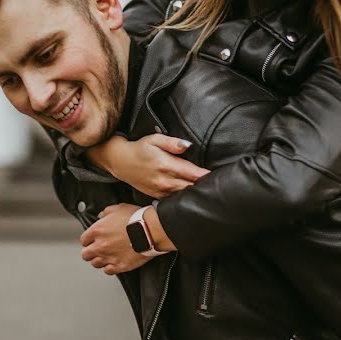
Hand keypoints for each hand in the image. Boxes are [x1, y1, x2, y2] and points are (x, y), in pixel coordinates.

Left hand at [80, 204, 152, 275]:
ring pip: (95, 264)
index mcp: (97, 231)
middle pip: (86, 255)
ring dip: (99, 260)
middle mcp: (100, 246)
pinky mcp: (120, 266)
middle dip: (90, 252)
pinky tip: (114, 262)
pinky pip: (108, 271)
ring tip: (106, 256)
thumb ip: (106, 213)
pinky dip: (110, 267)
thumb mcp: (118, 208)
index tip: (92, 240)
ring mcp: (109, 257)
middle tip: (97, 249)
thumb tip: (101, 216)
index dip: (88, 240)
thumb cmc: (136, 219)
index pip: (83, 240)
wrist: (150, 231)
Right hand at [86, 134, 209, 198]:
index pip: (193, 173)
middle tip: (219, 185)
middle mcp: (164, 180)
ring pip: (184, 195)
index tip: (220, 176)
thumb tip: (188, 146)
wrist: (120, 162)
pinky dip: (184, 198)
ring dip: (195, 193)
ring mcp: (161, 190)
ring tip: (209, 192)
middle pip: (191, 187)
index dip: (207, 176)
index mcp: (167, 165)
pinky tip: (192, 196)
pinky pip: (174, 200)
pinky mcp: (157, 196)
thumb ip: (173, 143)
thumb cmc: (140, 148)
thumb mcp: (155, 139)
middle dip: (204, 186)